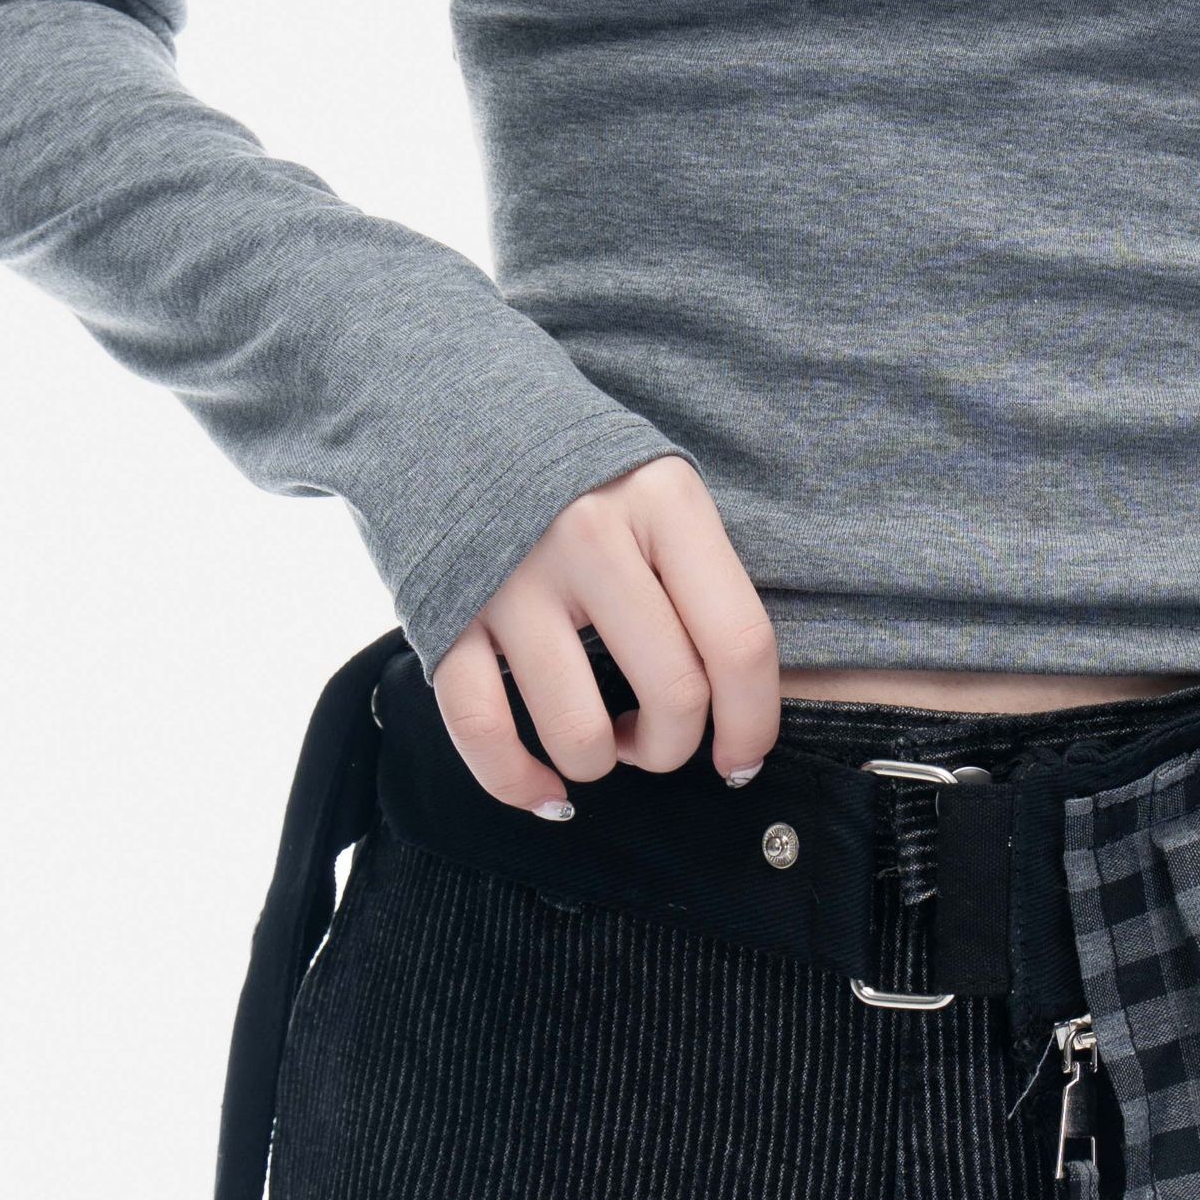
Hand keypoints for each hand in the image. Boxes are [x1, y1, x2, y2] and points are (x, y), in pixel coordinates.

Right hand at [430, 457, 780, 814]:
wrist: (448, 406)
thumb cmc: (578, 473)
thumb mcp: (658, 492)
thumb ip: (699, 580)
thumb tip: (739, 711)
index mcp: (664, 503)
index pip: (740, 641)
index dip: (754, 723)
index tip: (743, 758)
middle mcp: (591, 537)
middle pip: (673, 695)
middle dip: (674, 749)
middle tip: (657, 740)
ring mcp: (512, 578)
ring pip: (579, 730)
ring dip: (600, 763)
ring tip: (600, 743)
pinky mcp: (445, 612)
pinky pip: (482, 730)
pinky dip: (517, 783)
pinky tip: (544, 792)